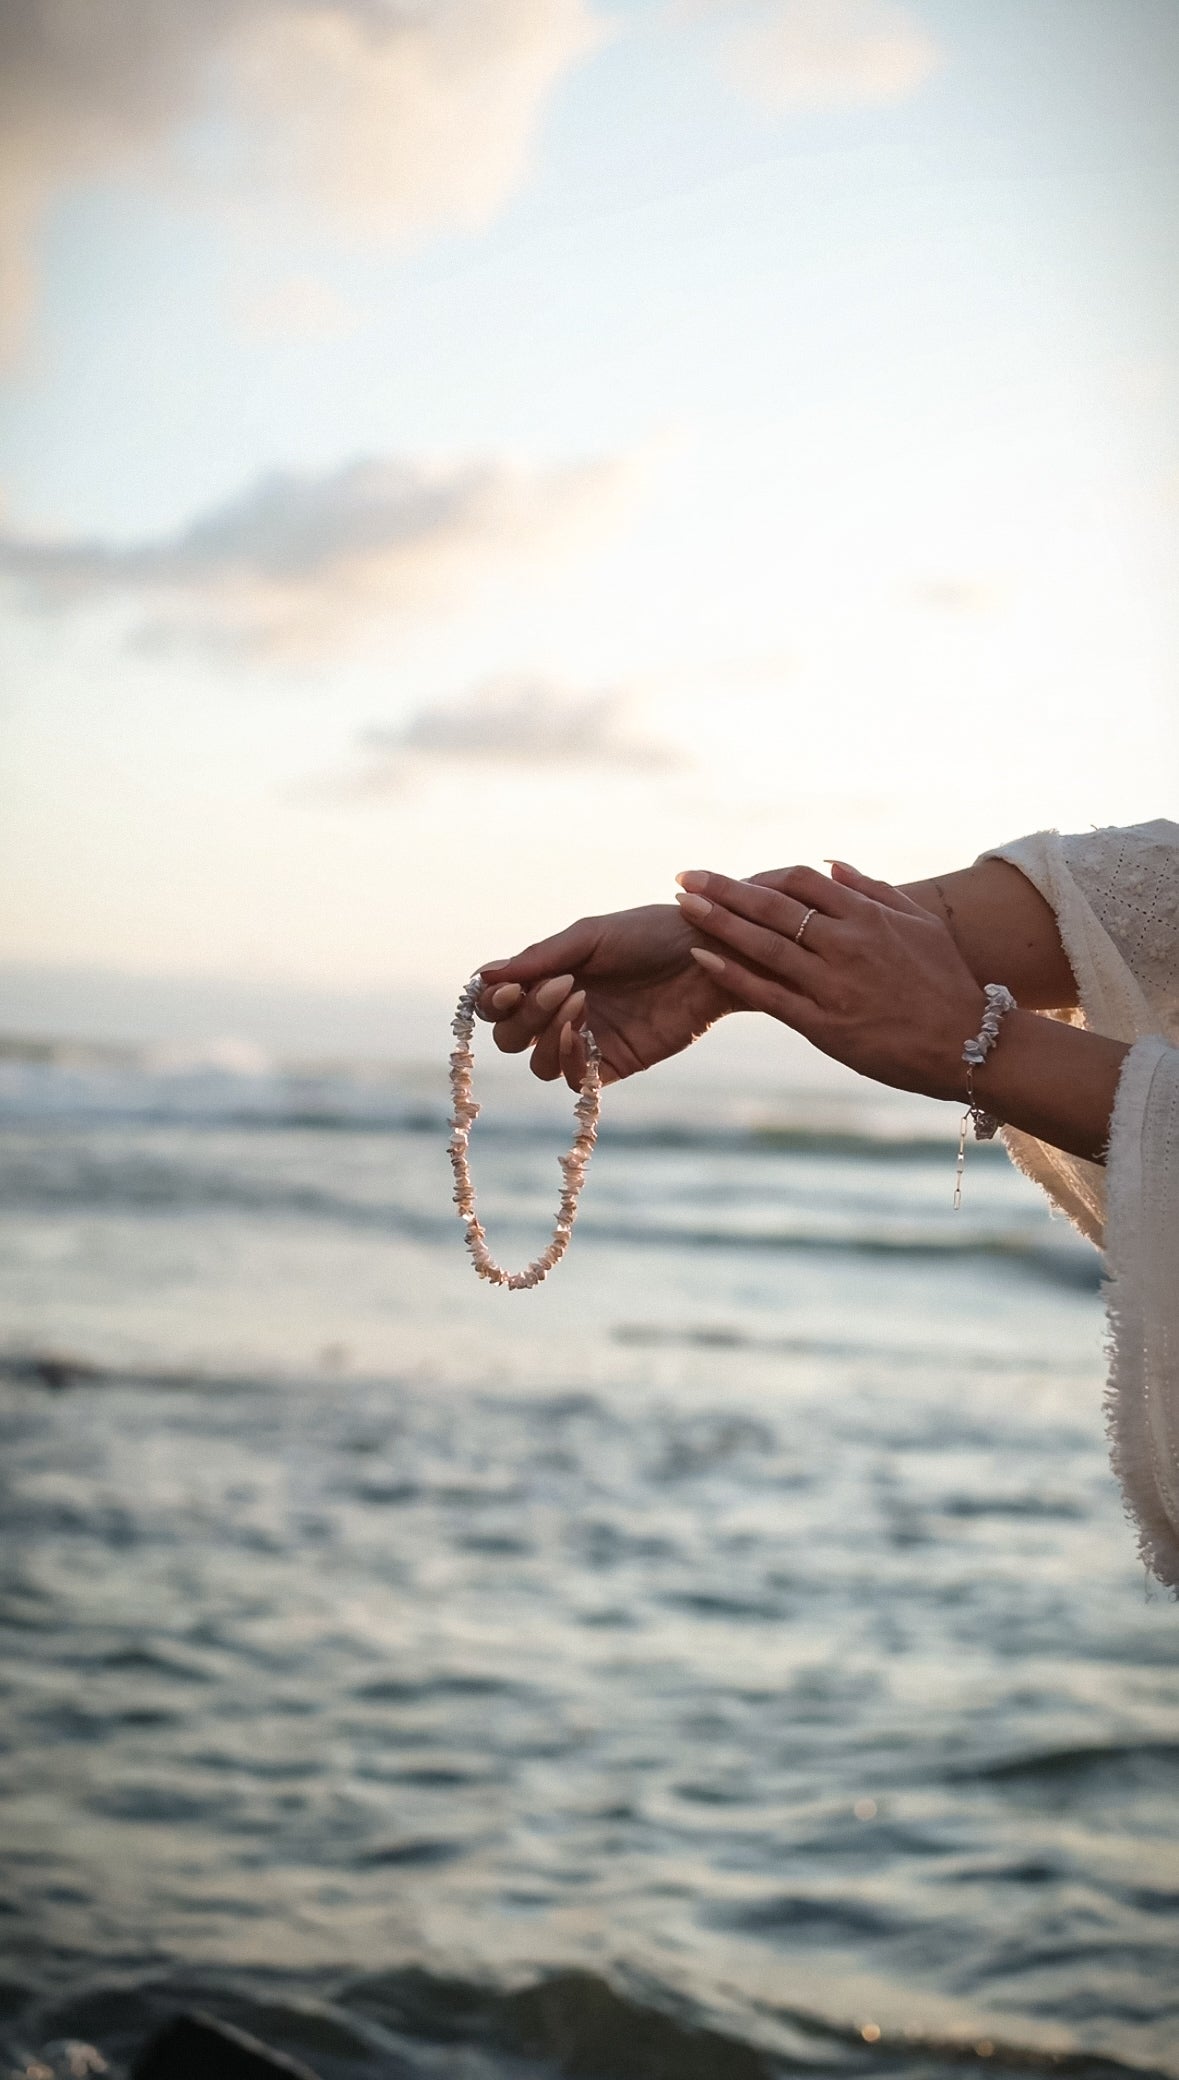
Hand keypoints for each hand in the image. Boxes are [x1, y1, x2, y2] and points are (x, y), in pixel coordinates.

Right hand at [476, 904, 735, 1086]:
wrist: (709, 950)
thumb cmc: (651, 933)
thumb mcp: (590, 936)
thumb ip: (539, 957)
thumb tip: (483, 975)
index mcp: (549, 978)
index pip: (498, 1004)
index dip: (492, 1002)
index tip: (508, 987)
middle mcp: (562, 1013)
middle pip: (511, 1038)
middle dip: (524, 1016)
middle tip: (560, 986)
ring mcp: (589, 1041)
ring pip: (539, 1063)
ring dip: (547, 1035)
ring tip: (579, 999)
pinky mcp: (616, 1063)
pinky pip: (575, 1080)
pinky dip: (569, 1059)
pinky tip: (585, 1030)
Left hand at [675, 861, 986, 1099]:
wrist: (968, 1043)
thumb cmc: (947, 982)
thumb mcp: (921, 924)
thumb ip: (875, 890)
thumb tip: (831, 865)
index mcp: (869, 917)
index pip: (803, 883)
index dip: (760, 875)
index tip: (728, 874)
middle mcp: (847, 944)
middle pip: (774, 907)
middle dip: (724, 890)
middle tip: (684, 876)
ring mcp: (833, 984)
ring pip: (765, 945)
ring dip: (719, 923)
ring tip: (683, 906)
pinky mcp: (825, 1024)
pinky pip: (769, 994)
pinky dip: (733, 974)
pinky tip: (703, 958)